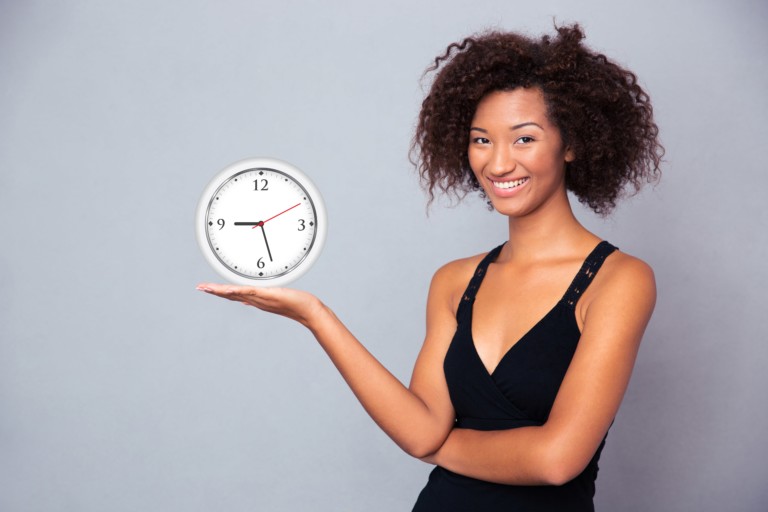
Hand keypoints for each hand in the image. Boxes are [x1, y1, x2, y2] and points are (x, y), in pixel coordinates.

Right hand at [196, 283, 324, 327]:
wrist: (307, 310)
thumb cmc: (295, 302)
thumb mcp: (275, 297)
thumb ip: (261, 296)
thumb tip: (249, 298)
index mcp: (256, 299)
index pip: (234, 295)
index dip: (219, 292)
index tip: (206, 288)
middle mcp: (256, 300)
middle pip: (231, 295)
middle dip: (214, 291)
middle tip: (199, 287)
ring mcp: (261, 299)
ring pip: (236, 294)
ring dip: (221, 291)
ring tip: (207, 287)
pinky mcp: (268, 295)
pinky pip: (249, 292)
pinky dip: (237, 290)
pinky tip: (227, 289)